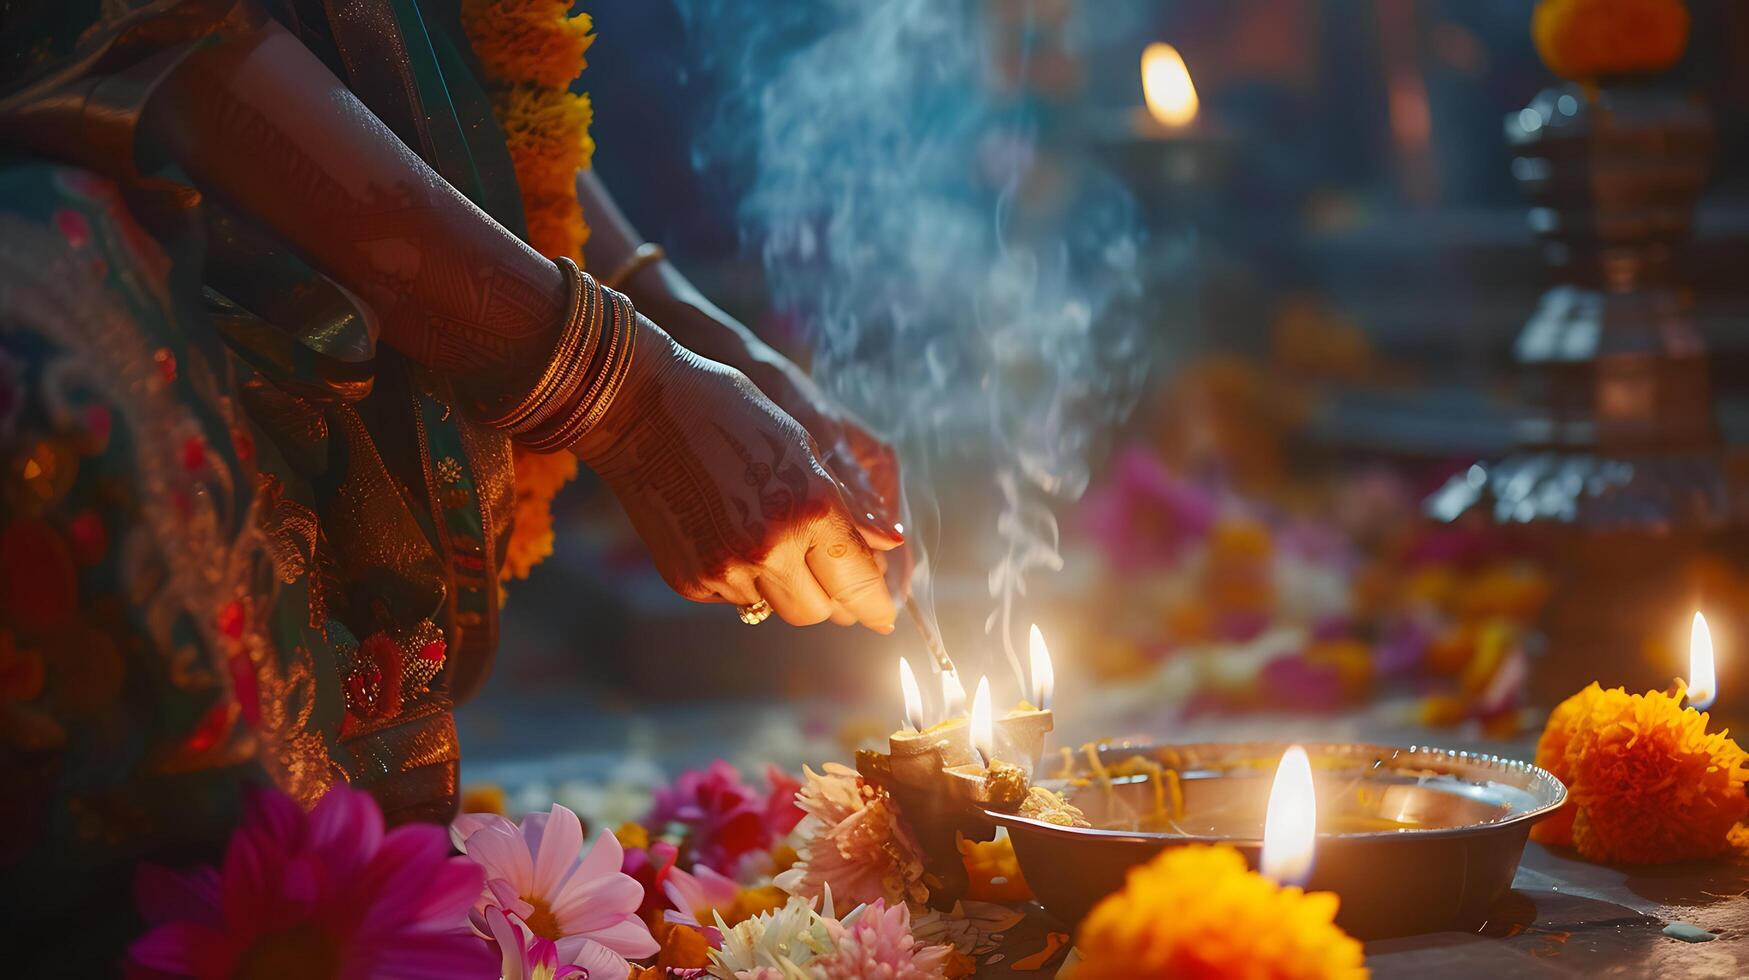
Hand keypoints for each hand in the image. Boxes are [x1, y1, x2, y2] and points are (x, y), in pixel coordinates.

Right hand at [647, 295, 910, 592]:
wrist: (641, 410)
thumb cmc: (731, 413)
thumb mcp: (803, 447)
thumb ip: (847, 508)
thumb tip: (890, 546)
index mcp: (811, 509)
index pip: (859, 582)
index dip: (877, 604)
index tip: (883, 615)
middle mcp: (772, 549)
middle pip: (820, 611)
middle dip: (828, 594)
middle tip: (822, 567)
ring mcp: (726, 570)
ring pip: (777, 608)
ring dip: (785, 586)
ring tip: (765, 534)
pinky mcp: (691, 581)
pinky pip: (736, 597)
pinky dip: (743, 578)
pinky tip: (727, 532)